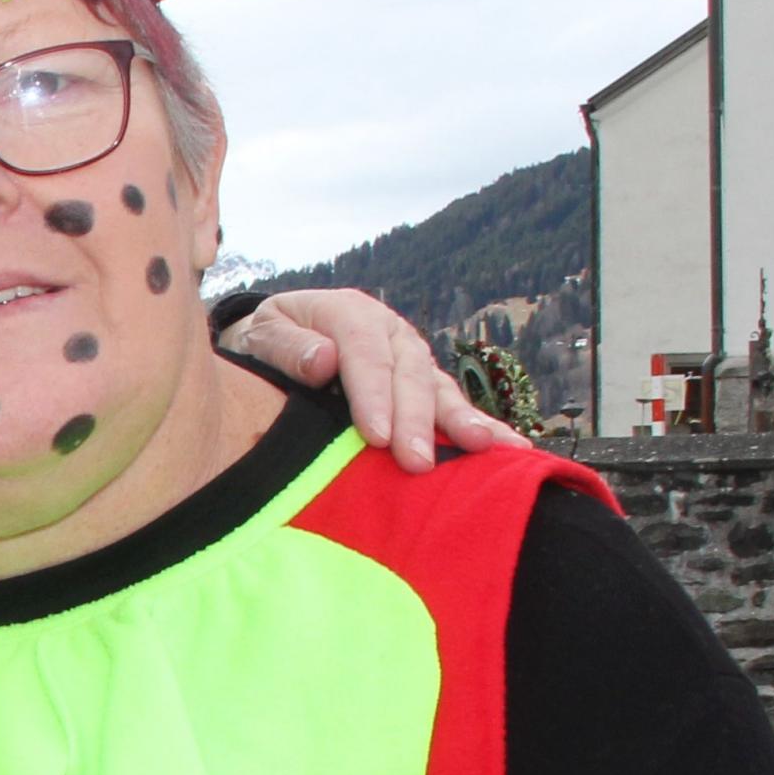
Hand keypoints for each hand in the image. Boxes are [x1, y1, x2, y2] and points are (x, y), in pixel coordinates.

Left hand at [224, 288, 525, 473]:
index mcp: (348, 311)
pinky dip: (478, 425)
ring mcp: (410, 357)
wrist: (276, 340)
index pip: (364, 352)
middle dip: (416, 419)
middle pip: (408, 373)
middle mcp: (388, 331)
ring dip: (461, 420)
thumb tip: (324, 360)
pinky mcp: (423, 384)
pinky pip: (451, 404)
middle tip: (417, 463)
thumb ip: (287, 347)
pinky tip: (511, 450)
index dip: (373, 394)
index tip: (375, 437)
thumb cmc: (267, 342)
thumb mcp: (262, 335)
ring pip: (439, 387)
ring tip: (486, 449)